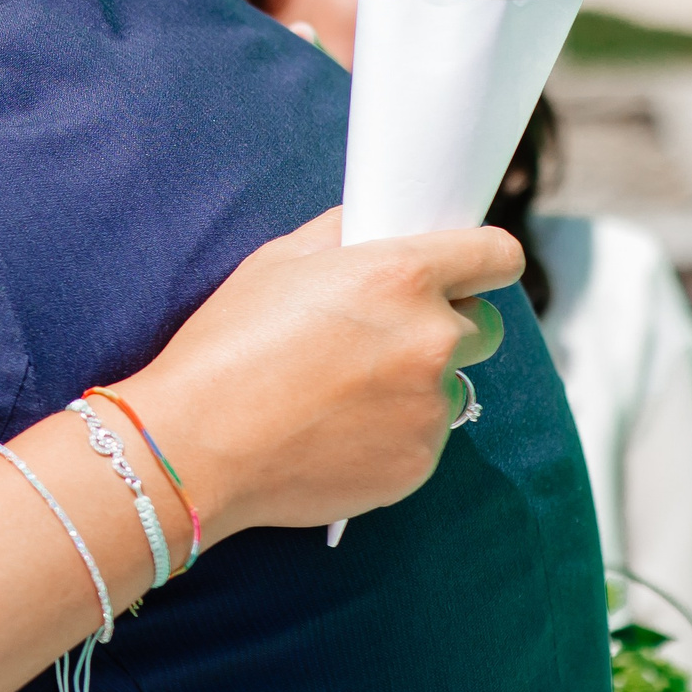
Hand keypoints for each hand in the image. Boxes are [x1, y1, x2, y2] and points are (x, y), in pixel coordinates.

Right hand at [112, 209, 521, 539]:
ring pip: (449, 388)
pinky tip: (333, 434)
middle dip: (444, 328)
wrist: (195, 446)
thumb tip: (373, 228)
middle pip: (483, 326)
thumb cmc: (225, 348)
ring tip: (340, 398)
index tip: (476, 271)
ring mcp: (429, 408)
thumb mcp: (274, 263)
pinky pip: (422, 439)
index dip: (487, 261)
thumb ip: (341, 235)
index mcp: (401, 276)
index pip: (496, 255)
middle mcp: (431, 340)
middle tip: (381, 342)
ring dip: (413, 387)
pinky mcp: (419, 463)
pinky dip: (391, 435)